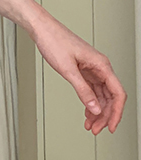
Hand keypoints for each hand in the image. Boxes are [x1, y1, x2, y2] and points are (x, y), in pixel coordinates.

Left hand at [30, 14, 126, 134]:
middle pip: (111, 97)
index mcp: (101, 65)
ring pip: (101, 95)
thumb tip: (95, 108)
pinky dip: (90, 103)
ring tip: (90, 125)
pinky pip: (92, 90)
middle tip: (95, 130)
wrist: (42, 29)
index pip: (118, 93)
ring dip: (97, 112)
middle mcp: (100, 67)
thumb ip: (82, 90)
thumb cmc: (54, 41)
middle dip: (105, 116)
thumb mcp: (67, 70)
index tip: (111, 127)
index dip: (116, 113)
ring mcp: (92, 69)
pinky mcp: (83, 70)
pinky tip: (86, 113)